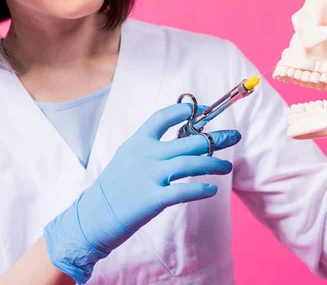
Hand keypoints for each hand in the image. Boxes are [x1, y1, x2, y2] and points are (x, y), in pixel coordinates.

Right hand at [44, 103, 240, 283]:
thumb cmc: (113, 189)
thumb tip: (182, 139)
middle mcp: (145, 155)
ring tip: (228, 166)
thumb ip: (150, 148)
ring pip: (190, 163)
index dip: (186, 111)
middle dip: (216, 137)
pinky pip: (183, 191)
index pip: (164, 117)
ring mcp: (148, 176)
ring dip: (214, 163)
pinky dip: (201, 189)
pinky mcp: (152, 200)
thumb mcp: (127, 158)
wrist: (92, 217)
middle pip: (189, 141)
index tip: (204, 110)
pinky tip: (212, 189)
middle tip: (235, 136)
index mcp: (138, 142)